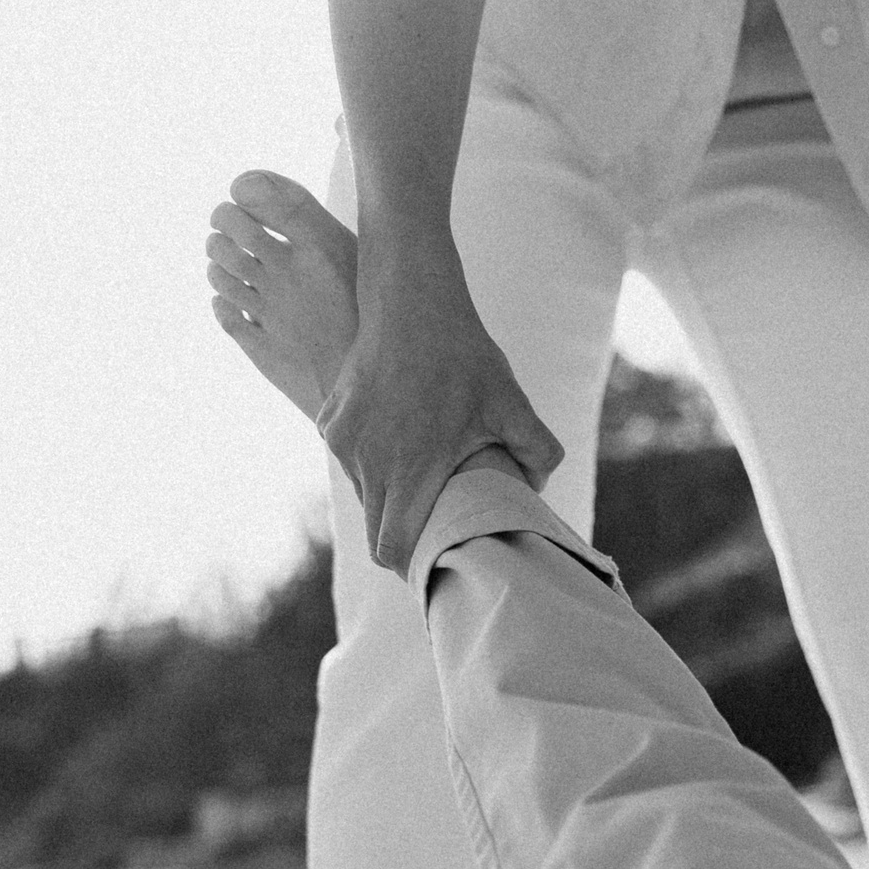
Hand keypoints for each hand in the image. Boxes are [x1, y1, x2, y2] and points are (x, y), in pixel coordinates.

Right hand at [320, 233, 563, 570]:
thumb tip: (537, 488)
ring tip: (423, 484)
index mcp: (411, 471)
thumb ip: (539, 454)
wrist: (410, 302)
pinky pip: (350, 460)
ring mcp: (342, 442)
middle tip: (436, 535)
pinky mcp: (329, 421)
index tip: (431, 566)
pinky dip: (372, 464)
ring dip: (388, 499)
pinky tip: (403, 442)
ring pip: (363, 494)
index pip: (393, 549)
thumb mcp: (514, 406)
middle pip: (376, 530)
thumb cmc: (465, 358)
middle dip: (403, 539)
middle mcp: (368, 463)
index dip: (411, 566)